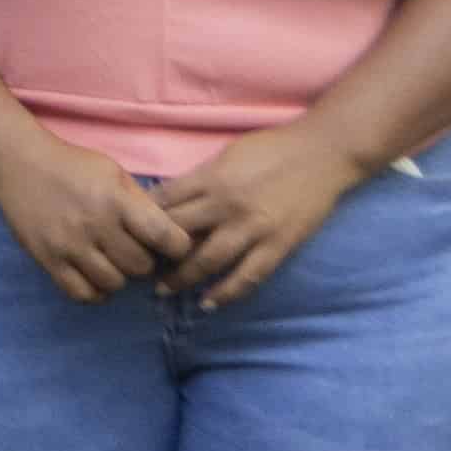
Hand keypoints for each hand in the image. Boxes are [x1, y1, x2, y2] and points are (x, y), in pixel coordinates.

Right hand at [0, 132, 191, 304]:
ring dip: (119, 275)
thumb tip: (169, 235)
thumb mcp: (114, 173)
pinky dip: (95, 291)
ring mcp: (69, 245)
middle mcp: (95, 225)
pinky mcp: (48, 260)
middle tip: (134, 249)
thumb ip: (141, 204)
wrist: (18, 164)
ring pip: (114, 283)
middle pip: (141, 266)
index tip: (171, 244)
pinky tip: (95, 276)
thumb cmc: (73, 166)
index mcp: (116, 200)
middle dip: (144, 260)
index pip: (165, 238)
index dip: (177, 246)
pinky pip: (82, 294)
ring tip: (111, 261)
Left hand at [151, 121, 368, 308]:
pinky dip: (226, 292)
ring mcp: (254, 227)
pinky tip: (208, 303)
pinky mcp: (279, 244)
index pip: (163, 203)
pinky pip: (248, 275)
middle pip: (178, 234)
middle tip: (136, 266)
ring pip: (208, 261)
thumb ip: (201, 180)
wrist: (324, 152)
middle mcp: (227, 205)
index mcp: (211, 178)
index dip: (140, 221)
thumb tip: (171, 201)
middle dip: (153, 252)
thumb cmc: (273, 148)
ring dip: (182, 279)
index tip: (126, 235)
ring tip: (163, 290)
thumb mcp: (227, 156)